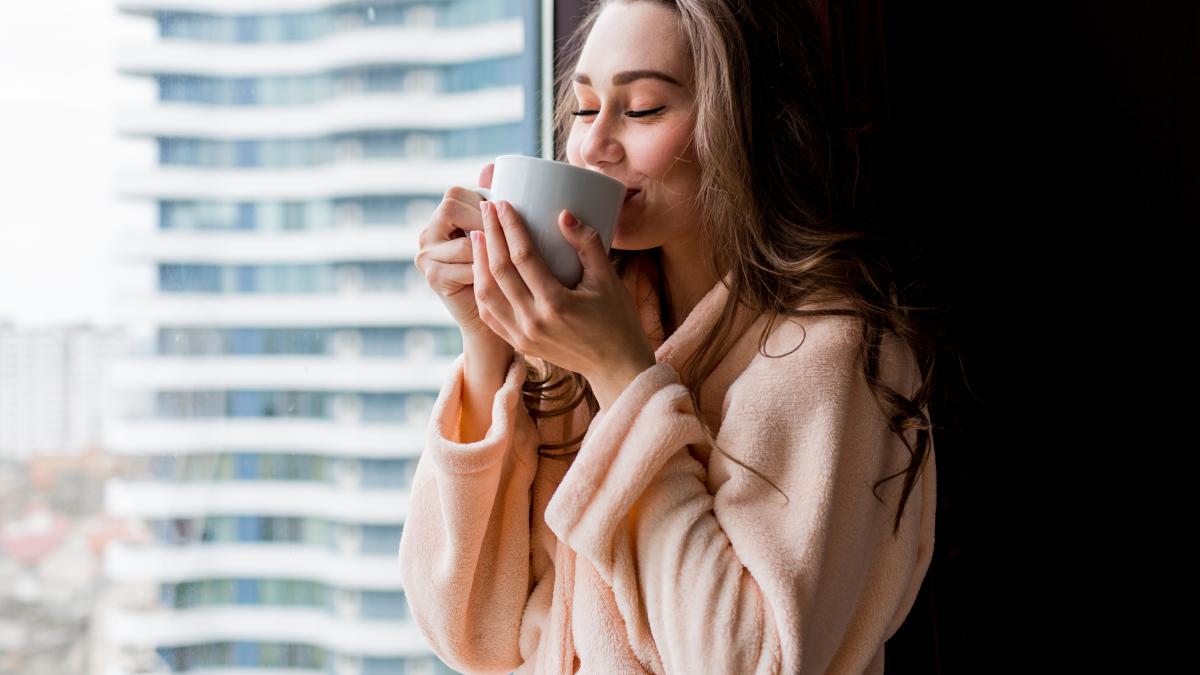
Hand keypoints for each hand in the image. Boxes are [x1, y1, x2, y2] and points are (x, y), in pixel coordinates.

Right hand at [414, 163, 507, 345]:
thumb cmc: (510, 268)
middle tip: (507, 240)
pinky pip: (464, 266)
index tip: (506, 216)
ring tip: (508, 261)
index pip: (456, 193)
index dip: (483, 203)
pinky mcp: (432, 276)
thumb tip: (491, 165)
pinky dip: (484, 271)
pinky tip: (499, 279)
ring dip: (488, 249)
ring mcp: (426, 255)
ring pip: (462, 240)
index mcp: (443, 215)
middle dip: (483, 222)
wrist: (502, 312)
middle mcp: (429, 232)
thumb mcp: (505, 230)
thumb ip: (496, 200)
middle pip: (451, 207)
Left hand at [470, 199, 656, 399]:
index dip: (510, 227)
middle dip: (490, 235)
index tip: (504, 204)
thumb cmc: (618, 322)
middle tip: (486, 209)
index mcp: (556, 304)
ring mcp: (522, 335)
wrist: (616, 368)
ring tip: (479, 235)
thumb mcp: (609, 280)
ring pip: (486, 293)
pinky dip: (481, 290)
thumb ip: (588, 244)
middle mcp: (533, 321)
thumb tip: (564, 213)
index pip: (523, 256)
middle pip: (499, 271)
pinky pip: (489, 314)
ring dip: (479, 262)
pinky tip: (481, 270)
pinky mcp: (519, 344)